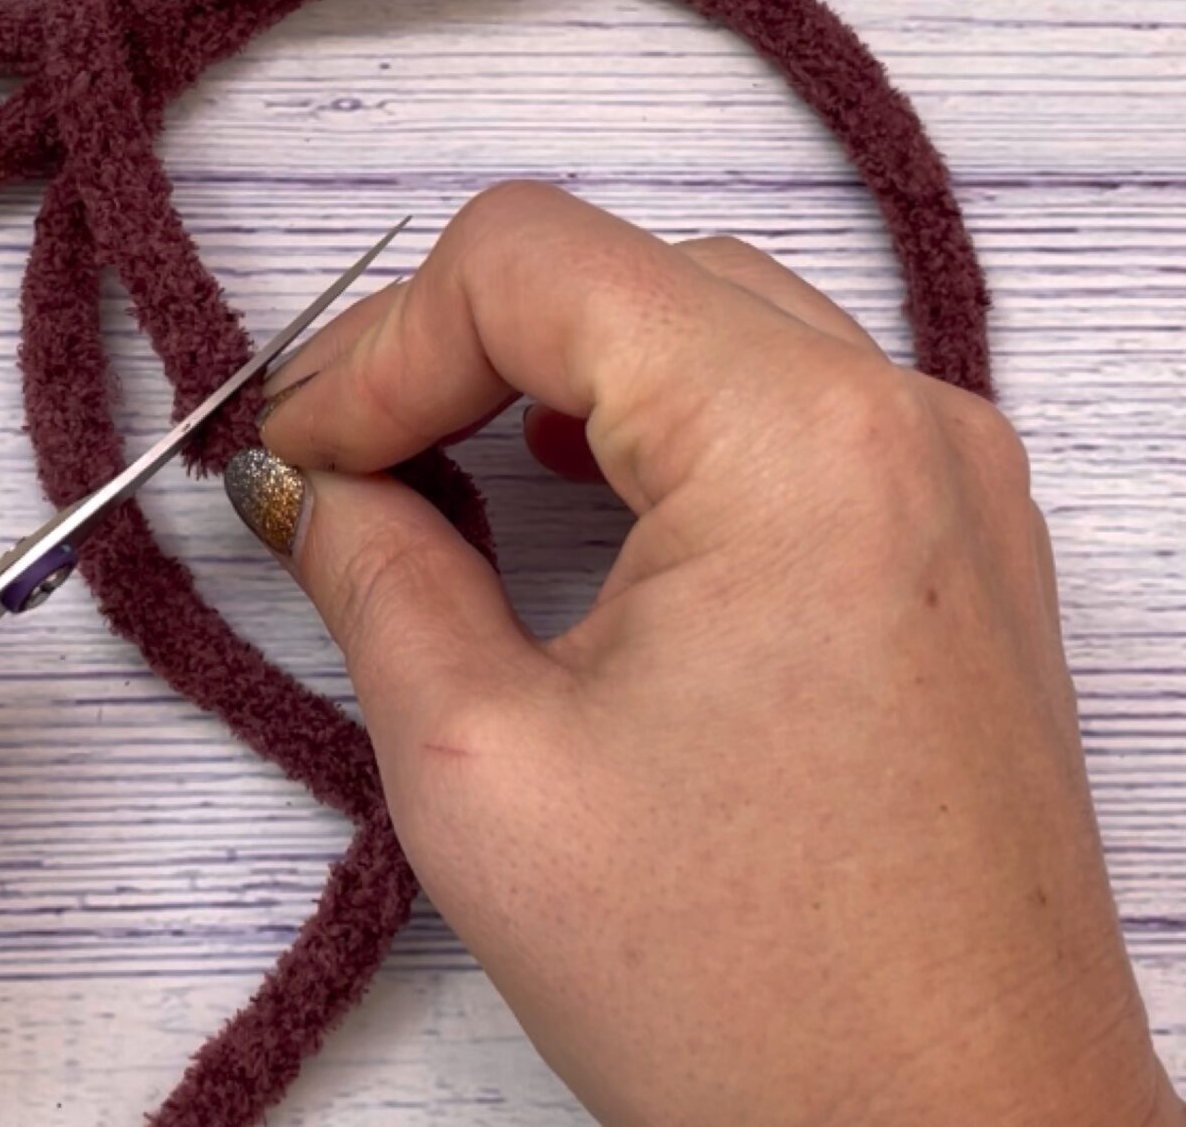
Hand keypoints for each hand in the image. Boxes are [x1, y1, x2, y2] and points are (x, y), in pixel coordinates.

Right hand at [227, 183, 1178, 1126]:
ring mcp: (948, 470)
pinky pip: (783, 400)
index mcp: (795, 437)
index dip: (380, 341)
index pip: (533, 261)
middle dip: (454, 346)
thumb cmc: (745, 993)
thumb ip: (373, 574)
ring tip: (444, 459)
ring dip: (553, 369)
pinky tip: (589, 488)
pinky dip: (656, 415)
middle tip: (345, 455)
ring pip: (703, 319)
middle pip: (619, 273)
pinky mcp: (955, 535)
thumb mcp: (482, 767)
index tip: (299, 448)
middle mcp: (899, 415)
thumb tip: (308, 485)